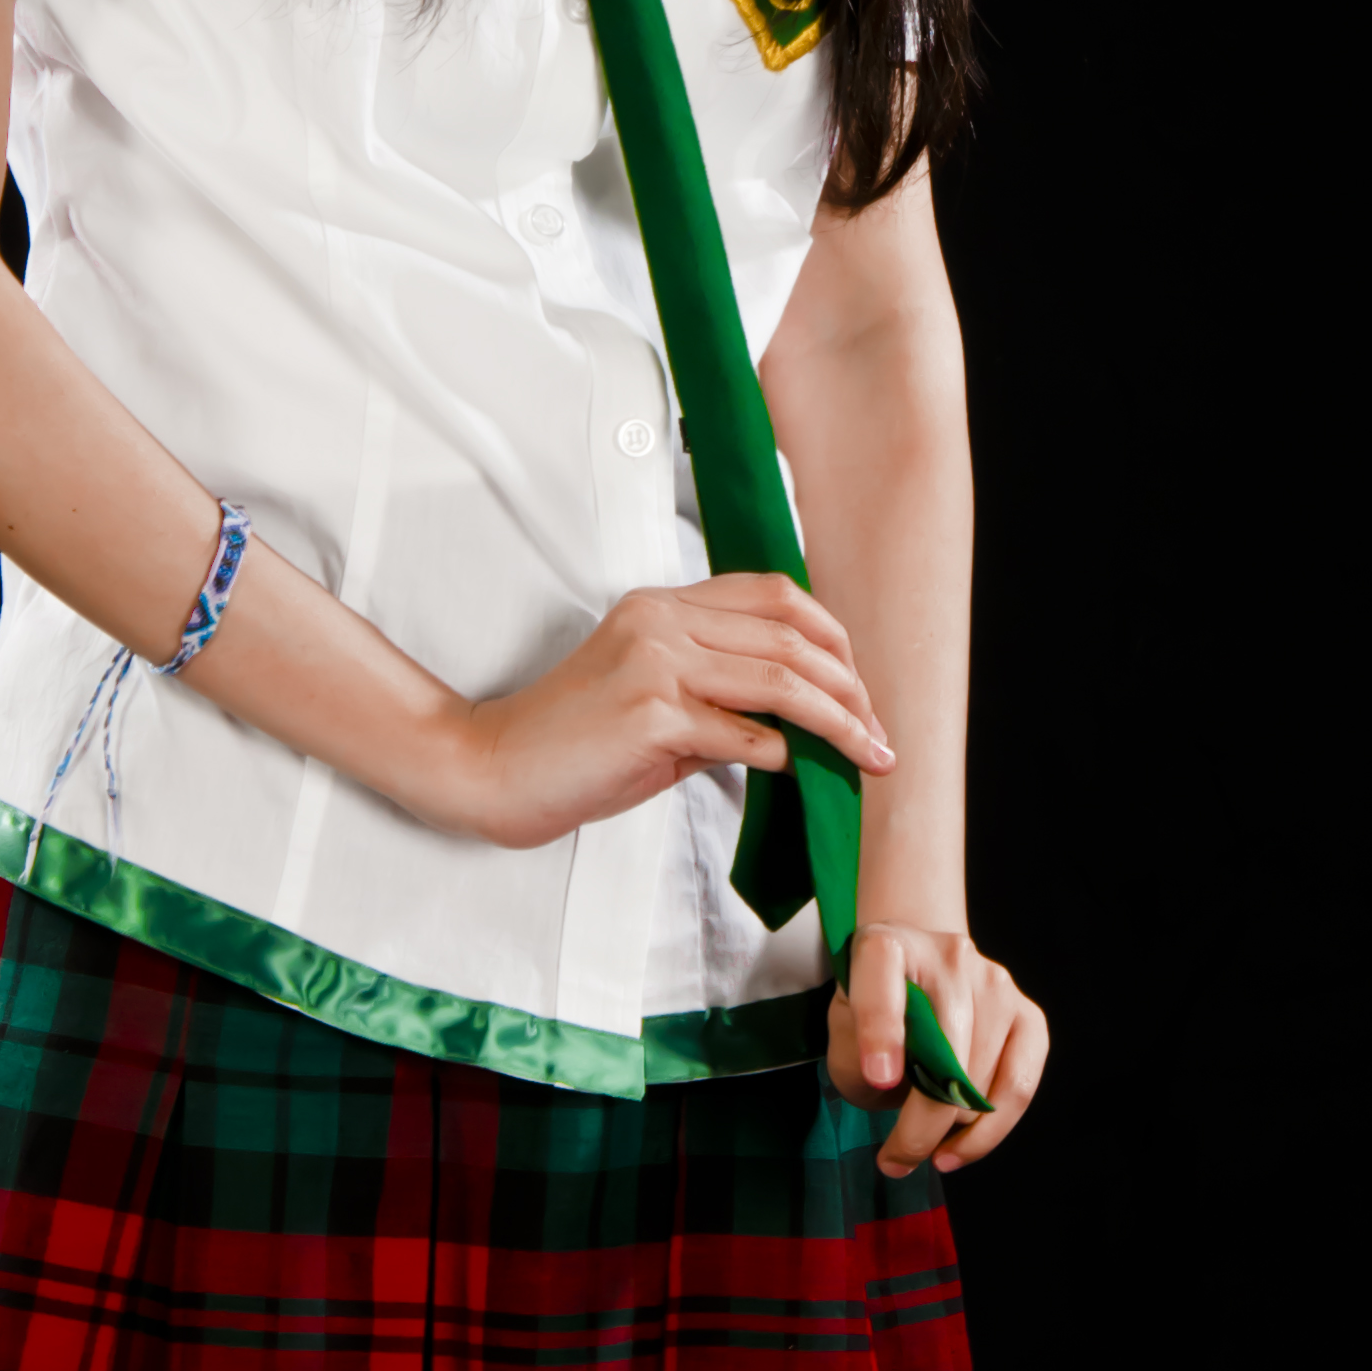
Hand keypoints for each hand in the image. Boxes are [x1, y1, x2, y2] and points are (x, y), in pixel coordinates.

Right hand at [452, 573, 895, 851]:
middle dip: (849, 685)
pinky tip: (805, 775)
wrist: (492, 769)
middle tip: (879, 731)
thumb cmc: (571, 745)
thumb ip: (718, 696)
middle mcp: (661, 621)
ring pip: (781, 680)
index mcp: (662, 605)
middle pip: (789, 635)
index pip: (772, 596)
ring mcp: (655, 663)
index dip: (830, 636)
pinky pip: (747, 734)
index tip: (858, 685)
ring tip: (870, 755)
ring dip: (839, 722)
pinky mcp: (651, 715)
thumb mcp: (652, 700)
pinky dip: (788, 756)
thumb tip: (796, 725)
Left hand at [825, 921, 1048, 1179]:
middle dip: (918, 1125)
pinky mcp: (1028, 1013)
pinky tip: (960, 1150)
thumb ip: (860, 1057)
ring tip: (924, 1149)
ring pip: (980, 1079)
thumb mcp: (844, 1027)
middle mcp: (947, 954)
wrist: (919, 970)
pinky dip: (990, 1130)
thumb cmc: (874, 1010)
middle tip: (894, 1161)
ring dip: (949, 1132)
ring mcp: (994, 981)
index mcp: (886, 945)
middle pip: (945, 1051)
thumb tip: (908, 1101)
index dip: (882, 1032)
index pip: (883, 982)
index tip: (880, 1080)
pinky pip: (1019, 1085)